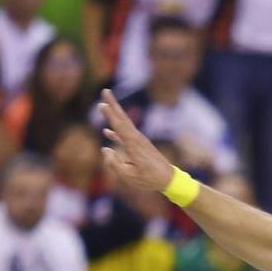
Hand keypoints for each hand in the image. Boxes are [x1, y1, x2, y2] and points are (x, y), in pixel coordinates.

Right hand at [100, 89, 176, 203]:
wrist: (169, 179)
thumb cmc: (149, 180)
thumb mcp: (129, 176)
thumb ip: (114, 163)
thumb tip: (104, 149)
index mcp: (133, 145)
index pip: (119, 126)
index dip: (110, 114)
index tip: (103, 103)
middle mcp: (136, 139)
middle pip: (122, 119)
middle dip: (113, 105)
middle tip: (105, 91)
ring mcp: (139, 142)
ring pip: (124, 125)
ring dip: (114, 115)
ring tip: (104, 105)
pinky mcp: (140, 146)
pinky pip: (125, 136)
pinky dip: (116, 132)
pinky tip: (107, 131)